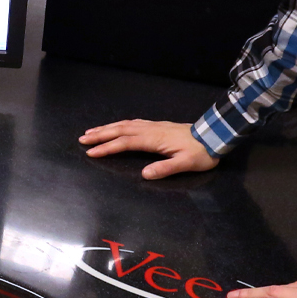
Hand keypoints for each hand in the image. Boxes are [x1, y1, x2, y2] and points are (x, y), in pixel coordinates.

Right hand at [78, 119, 219, 178]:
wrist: (214, 136)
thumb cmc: (201, 153)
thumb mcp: (186, 164)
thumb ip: (165, 169)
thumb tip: (144, 174)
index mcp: (154, 139)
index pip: (125, 143)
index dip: (107, 147)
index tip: (91, 152)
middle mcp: (150, 130)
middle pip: (120, 130)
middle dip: (100, 135)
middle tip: (82, 139)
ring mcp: (153, 126)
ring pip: (125, 124)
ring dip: (107, 128)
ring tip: (92, 132)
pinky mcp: (157, 125)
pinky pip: (132, 123)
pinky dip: (119, 124)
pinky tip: (115, 126)